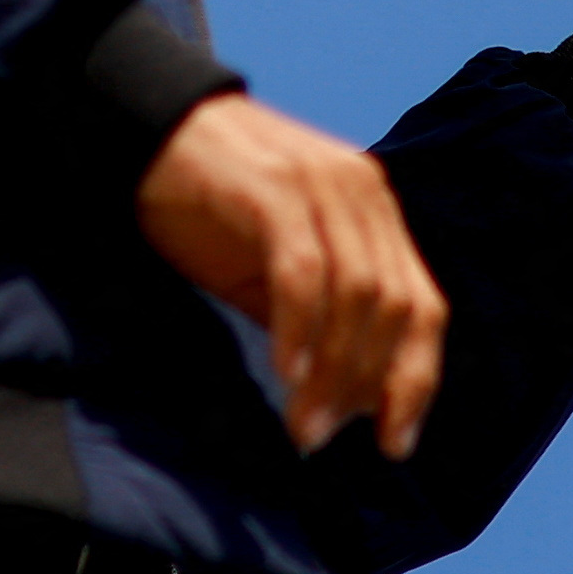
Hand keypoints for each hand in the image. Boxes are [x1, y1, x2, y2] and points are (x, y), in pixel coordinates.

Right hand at [136, 94, 448, 459]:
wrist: (148, 130)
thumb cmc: (212, 207)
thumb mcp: (276, 268)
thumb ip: (320, 319)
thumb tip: (357, 402)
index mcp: (376, 212)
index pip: (424, 306)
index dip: (415, 379)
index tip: (394, 443)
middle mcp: (363, 193)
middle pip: (396, 307)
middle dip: (365, 384)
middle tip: (323, 436)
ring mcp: (321, 185)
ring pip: (355, 295)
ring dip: (333, 370)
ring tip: (302, 422)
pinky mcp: (273, 188)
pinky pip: (302, 271)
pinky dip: (299, 329)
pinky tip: (282, 372)